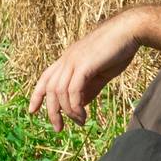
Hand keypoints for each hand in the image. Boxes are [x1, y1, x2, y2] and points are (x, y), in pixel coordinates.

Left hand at [27, 9, 141, 130]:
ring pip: (60, 92)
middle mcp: (67, 59)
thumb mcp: (99, 74)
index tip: (32, 111)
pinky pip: (73, 90)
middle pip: (50, 89)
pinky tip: (84, 115)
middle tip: (58, 128)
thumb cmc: (117, 50)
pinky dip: (75, 106)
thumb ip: (88, 88)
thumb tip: (78, 105)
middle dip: (52, 111)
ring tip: (79, 122)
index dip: (37, 94)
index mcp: (68, 59)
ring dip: (67, 112)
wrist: (129, 31)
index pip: (46, 77)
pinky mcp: (84, 65)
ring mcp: (73, 60)